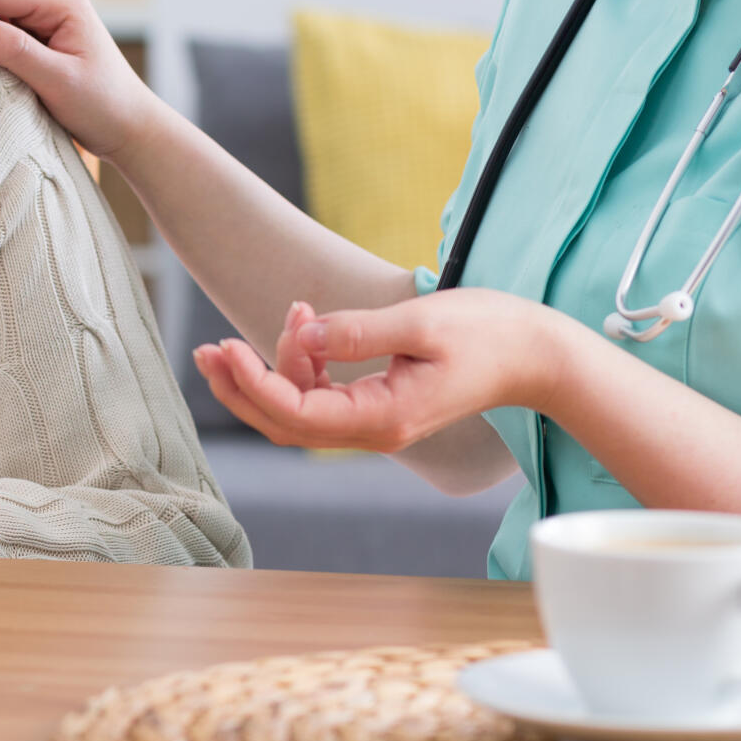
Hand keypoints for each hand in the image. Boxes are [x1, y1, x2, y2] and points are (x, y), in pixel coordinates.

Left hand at [190, 289, 574, 451]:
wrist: (535, 354)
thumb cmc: (490, 334)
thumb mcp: (422, 323)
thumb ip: (359, 331)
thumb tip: (303, 330)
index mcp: (382, 417)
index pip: (296, 413)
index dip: (252, 383)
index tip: (224, 346)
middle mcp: (372, 431)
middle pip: (284, 424)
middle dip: (240, 388)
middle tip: (205, 350)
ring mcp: (373, 422)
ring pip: (297, 411)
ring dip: (270, 369)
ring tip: (291, 309)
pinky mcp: (376, 405)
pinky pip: (320, 396)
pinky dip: (301, 363)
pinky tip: (305, 322)